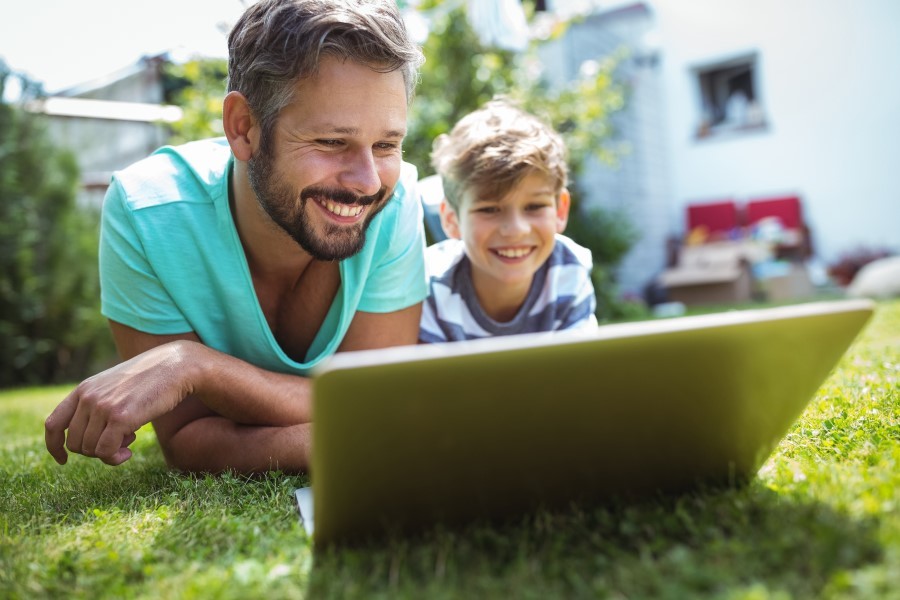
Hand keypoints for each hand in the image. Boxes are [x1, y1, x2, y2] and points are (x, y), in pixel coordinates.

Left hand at [45, 341, 199, 465]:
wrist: (175, 366)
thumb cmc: (151, 379)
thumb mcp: (116, 387)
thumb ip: (99, 406)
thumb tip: (94, 442)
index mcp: (84, 389)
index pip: (53, 424)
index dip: (54, 446)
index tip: (64, 459)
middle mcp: (88, 397)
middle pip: (75, 443)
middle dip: (94, 451)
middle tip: (117, 443)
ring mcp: (102, 407)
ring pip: (90, 450)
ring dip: (109, 454)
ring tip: (129, 441)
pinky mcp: (120, 417)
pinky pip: (106, 451)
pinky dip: (115, 458)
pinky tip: (129, 452)